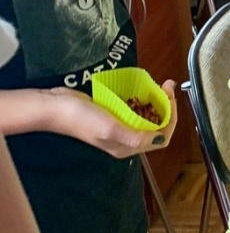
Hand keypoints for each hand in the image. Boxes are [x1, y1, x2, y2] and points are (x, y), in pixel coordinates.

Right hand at [47, 81, 177, 157]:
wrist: (55, 107)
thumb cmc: (81, 119)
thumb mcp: (110, 128)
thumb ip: (135, 136)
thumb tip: (160, 138)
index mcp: (127, 148)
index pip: (161, 138)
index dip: (170, 119)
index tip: (170, 98)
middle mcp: (126, 140)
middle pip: (156, 126)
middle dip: (166, 107)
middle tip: (166, 86)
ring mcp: (119, 127)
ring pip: (147, 116)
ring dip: (157, 102)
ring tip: (160, 85)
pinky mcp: (113, 115)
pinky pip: (135, 109)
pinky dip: (143, 99)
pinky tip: (143, 88)